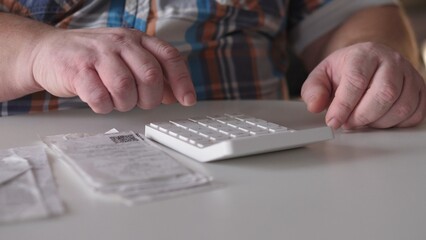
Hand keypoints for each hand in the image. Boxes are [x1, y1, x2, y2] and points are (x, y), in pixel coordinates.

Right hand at [31, 27, 195, 112]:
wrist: (48, 51)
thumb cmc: (93, 59)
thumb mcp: (126, 58)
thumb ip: (151, 73)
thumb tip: (174, 94)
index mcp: (137, 39)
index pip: (169, 57)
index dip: (182, 81)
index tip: (188, 100)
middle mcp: (120, 43)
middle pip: (150, 76)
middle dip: (149, 98)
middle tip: (139, 101)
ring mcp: (98, 54)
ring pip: (125, 88)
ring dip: (124, 103)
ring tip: (116, 100)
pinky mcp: (77, 69)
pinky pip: (99, 97)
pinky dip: (103, 106)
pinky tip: (99, 100)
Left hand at [301, 42, 425, 128]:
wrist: (369, 61)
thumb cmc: (345, 70)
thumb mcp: (322, 75)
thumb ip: (313, 90)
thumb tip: (315, 106)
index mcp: (364, 54)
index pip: (357, 80)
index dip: (344, 106)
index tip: (333, 121)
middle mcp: (391, 60)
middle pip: (384, 93)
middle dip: (362, 116)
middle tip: (348, 123)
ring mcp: (409, 74)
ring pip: (402, 106)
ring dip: (379, 122)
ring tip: (362, 120)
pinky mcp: (420, 89)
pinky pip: (416, 113)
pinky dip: (397, 124)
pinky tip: (380, 120)